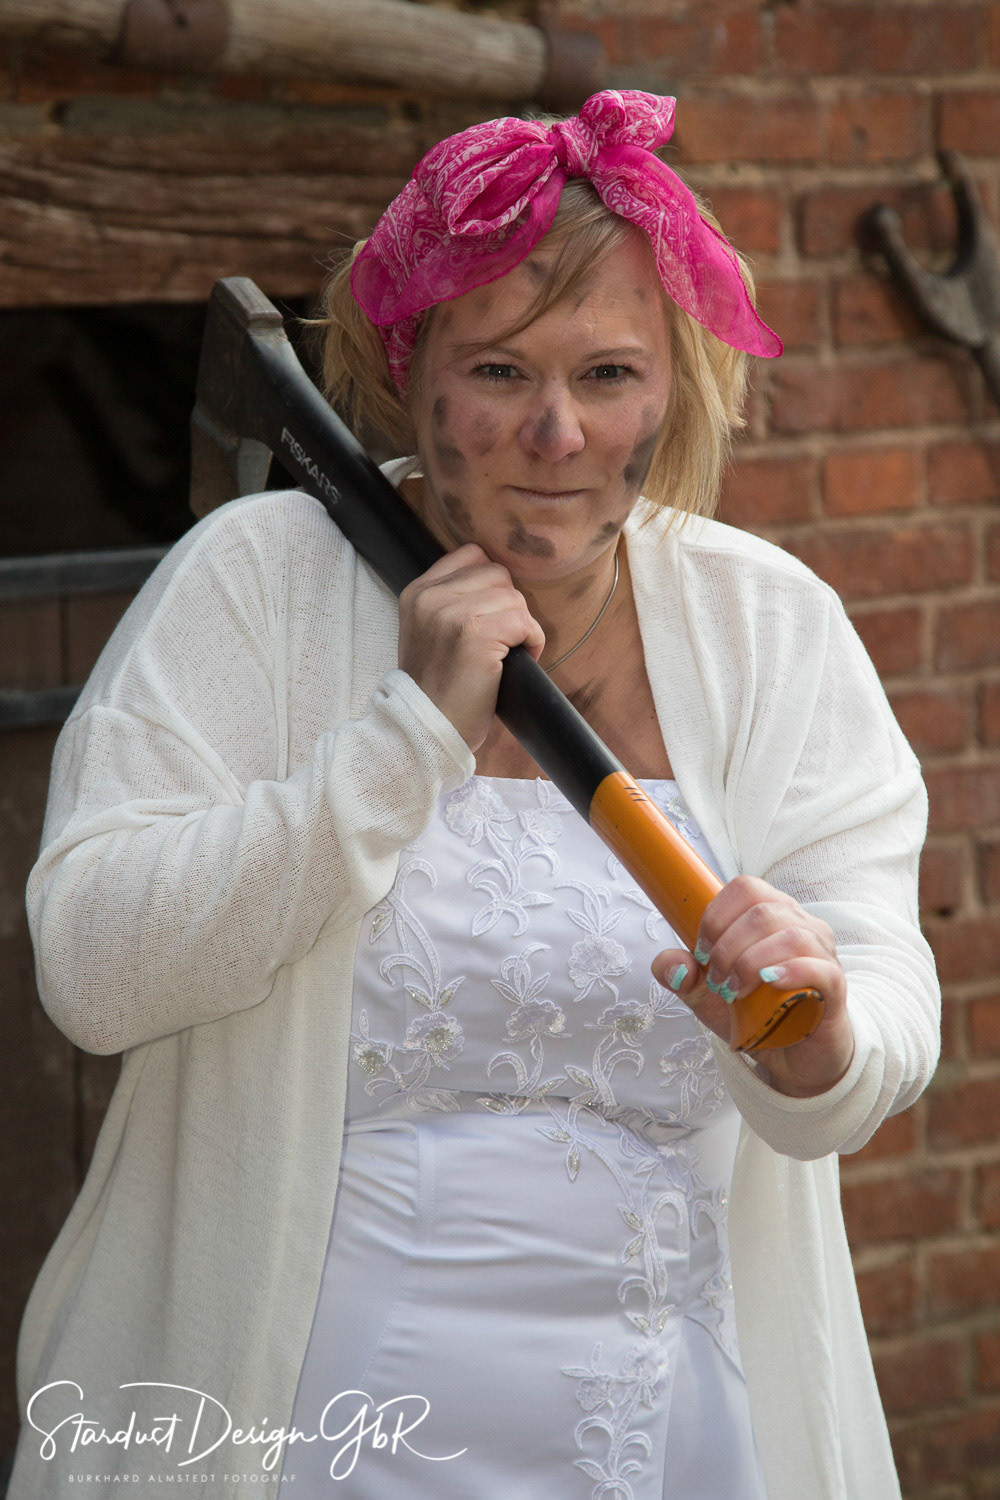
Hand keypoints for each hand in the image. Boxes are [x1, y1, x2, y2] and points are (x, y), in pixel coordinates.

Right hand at [398, 543, 545, 752]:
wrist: (427, 728)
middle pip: (498, 574)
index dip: (492, 584)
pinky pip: (524, 621)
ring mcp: (452, 614)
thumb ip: (451, 601)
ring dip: (521, 626)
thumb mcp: (428, 633)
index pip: (471, 555)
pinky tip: (518, 659)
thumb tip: (500, 582)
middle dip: (508, 606)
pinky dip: (531, 641)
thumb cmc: (437, 687)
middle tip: (501, 640)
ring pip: (514, 597)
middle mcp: (431, 597)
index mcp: (418, 592)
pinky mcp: (476, 635)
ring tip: (507, 653)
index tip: (491, 616)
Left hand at [650, 874, 854, 1096]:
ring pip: (789, 935)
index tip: (701, 951)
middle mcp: (801, 926)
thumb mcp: (709, 998)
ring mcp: (822, 954)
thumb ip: (685, 978)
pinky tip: (769, 984)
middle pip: (762, 911)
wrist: (796, 1058)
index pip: (746, 888)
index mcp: (772, 916)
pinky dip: (789, 972)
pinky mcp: (835, 986)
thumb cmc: (758, 1016)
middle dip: (727, 947)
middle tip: (717, 981)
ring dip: (750, 963)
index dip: (716, 915)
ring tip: (735, 992)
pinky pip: (818, 966)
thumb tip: (668, 963)